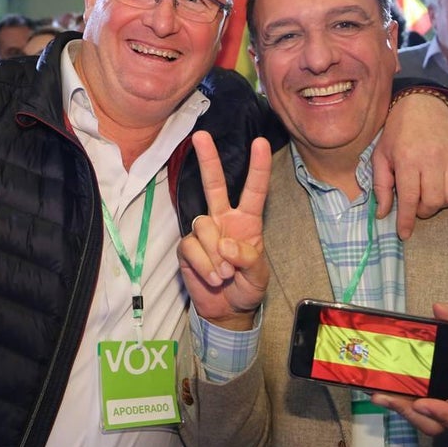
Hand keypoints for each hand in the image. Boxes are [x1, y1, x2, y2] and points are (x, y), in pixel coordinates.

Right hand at [177, 131, 271, 330]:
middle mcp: (223, 219)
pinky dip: (204, 265)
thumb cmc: (247, 288)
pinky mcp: (187, 248)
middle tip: (201, 136)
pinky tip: (212, 278)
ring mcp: (204, 233)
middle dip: (208, 160)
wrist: (227, 310)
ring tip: (225, 275)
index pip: (254, 190)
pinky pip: (191, 248)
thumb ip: (248, 259)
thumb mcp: (259, 276)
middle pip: (214, 184)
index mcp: (247, 221)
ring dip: (215, 254)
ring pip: (202, 225)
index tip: (260, 142)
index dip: (258, 167)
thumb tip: (227, 245)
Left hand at [371, 302, 447, 437]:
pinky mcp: (431, 398)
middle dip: (410, 414)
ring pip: (422, 419)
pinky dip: (398, 399)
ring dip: (399, 408)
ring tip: (377, 393)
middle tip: (387, 397)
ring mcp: (444, 405)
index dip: (445, 417)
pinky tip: (379, 387)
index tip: (422, 403)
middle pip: (437, 425)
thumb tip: (440, 309)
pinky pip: (414, 405)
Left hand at [373, 93, 447, 238]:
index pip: (408, 198)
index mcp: (408, 159)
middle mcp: (432, 159)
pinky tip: (443, 186)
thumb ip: (381, 186)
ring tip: (428, 194)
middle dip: (423, 212)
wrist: (423, 104)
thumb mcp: (380, 156)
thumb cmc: (397, 132)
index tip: (404, 234)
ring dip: (439, 203)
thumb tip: (382, 214)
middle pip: (433, 202)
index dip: (406, 220)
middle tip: (414, 206)